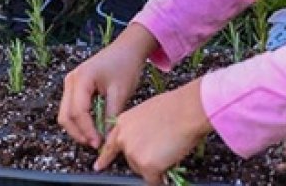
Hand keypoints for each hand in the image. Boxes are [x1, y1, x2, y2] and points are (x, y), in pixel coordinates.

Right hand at [59, 23, 154, 148]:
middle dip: (78, 133)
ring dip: (77, 129)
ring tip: (94, 138)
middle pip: (65, 115)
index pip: (78, 112)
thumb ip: (110, 116)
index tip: (98, 143)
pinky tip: (93, 128)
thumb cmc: (125, 66)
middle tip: (94, 144)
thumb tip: (106, 139)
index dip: (87, 130)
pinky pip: (71, 108)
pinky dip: (79, 121)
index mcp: (81, 79)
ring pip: (65, 113)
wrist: (127, 49)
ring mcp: (70, 83)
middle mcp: (71, 81)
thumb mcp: (120, 93)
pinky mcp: (74, 87)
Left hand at [94, 78, 212, 183]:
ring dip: (154, 166)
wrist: (187, 110)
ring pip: (142, 170)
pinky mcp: (146, 165)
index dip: (104, 158)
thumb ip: (138, 130)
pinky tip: (170, 163)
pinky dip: (162, 177)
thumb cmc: (175, 107)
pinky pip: (154, 179)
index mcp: (123, 123)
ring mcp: (132, 153)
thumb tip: (145, 142)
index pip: (110, 145)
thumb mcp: (147, 113)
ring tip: (168, 148)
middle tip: (160, 149)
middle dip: (144, 159)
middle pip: (130, 160)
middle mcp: (123, 138)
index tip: (98, 166)